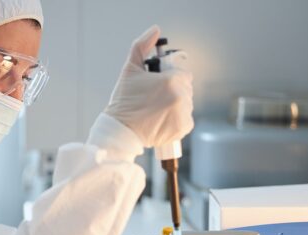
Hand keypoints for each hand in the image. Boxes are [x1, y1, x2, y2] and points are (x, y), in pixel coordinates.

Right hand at [104, 25, 193, 147]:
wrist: (121, 130)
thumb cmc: (124, 101)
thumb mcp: (130, 69)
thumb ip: (142, 46)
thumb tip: (155, 30)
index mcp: (172, 80)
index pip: (184, 74)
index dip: (171, 77)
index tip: (160, 84)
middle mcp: (181, 97)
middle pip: (186, 89)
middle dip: (174, 91)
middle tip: (156, 98)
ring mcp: (183, 114)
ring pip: (187, 104)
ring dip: (176, 105)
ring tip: (158, 109)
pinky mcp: (183, 128)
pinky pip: (186, 119)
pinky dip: (177, 119)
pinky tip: (162, 119)